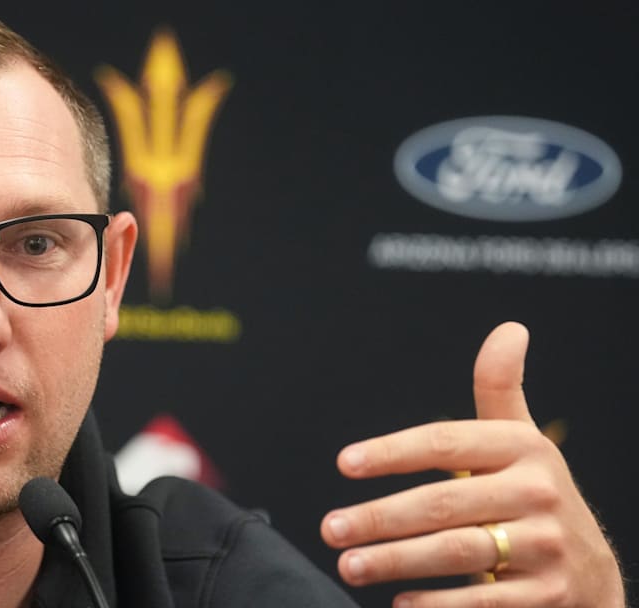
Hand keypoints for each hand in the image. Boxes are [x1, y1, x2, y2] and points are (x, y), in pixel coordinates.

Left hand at [320, 322, 624, 606]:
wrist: (591, 576)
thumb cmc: (535, 500)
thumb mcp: (522, 443)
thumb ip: (500, 391)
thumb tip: (508, 330)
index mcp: (524, 448)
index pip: (445, 443)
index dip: (391, 451)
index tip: (344, 463)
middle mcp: (539, 494)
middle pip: (442, 504)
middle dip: (379, 518)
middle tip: (331, 528)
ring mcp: (546, 547)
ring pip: (455, 552)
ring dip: (394, 560)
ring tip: (348, 565)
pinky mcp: (548, 596)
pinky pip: (483, 602)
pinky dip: (436, 604)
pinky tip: (399, 603)